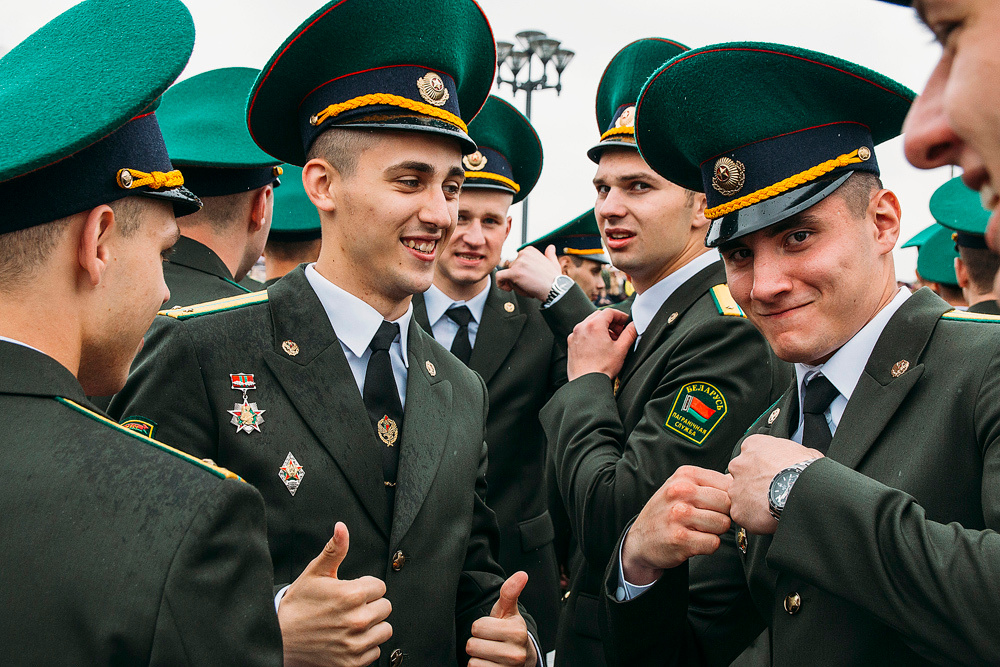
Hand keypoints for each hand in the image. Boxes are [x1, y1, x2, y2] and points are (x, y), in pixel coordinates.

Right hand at [278, 522, 392, 666]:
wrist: (279, 639)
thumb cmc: (297, 605)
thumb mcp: (314, 573)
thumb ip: (334, 550)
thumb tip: (342, 527)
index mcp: (351, 595)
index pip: (381, 586)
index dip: (366, 587)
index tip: (352, 591)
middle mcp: (357, 620)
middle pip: (386, 607)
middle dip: (371, 605)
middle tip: (350, 607)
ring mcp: (355, 644)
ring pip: (384, 630)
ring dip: (372, 626)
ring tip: (351, 623)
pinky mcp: (352, 663)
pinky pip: (375, 652)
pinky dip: (365, 646)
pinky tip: (348, 639)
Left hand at [467, 571, 537, 666]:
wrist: (522, 658)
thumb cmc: (509, 631)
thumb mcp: (508, 611)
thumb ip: (510, 592)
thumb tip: (522, 574)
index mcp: (517, 631)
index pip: (477, 627)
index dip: (480, 626)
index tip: (492, 629)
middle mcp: (516, 654)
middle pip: (473, 645)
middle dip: (477, 642)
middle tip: (489, 642)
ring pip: (473, 661)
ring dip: (477, 657)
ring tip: (490, 654)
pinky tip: (489, 664)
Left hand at [495, 245, 561, 300]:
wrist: (555, 289)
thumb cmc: (555, 279)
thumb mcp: (553, 262)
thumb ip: (549, 254)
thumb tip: (550, 248)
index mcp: (529, 250)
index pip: (516, 262)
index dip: (520, 271)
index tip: (528, 278)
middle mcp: (522, 254)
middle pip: (511, 268)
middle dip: (517, 278)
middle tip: (530, 285)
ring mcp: (518, 263)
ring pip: (507, 275)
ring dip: (514, 284)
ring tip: (528, 288)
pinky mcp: (514, 273)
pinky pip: (499, 277)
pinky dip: (500, 284)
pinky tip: (508, 288)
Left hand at [566, 308, 636, 380]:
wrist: (586, 383)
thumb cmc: (602, 368)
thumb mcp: (621, 349)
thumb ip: (630, 334)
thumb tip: (634, 326)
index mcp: (594, 325)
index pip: (610, 312)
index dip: (620, 316)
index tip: (626, 323)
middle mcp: (582, 327)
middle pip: (599, 316)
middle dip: (611, 322)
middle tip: (620, 332)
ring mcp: (574, 335)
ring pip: (590, 324)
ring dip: (602, 328)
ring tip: (611, 341)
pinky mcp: (571, 344)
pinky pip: (582, 333)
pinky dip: (592, 335)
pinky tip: (599, 347)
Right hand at [621, 466, 731, 585]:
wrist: (640, 539)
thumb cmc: (666, 512)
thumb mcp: (682, 487)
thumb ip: (709, 484)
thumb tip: (740, 484)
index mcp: (685, 475)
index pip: (727, 484)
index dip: (728, 499)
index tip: (716, 506)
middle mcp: (680, 491)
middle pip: (728, 504)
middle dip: (723, 515)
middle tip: (707, 519)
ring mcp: (679, 515)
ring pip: (723, 524)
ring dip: (715, 531)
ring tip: (698, 530)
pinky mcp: (680, 539)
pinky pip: (713, 543)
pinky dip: (708, 546)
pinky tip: (694, 541)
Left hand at [728, 435, 822, 534]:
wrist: (805, 492)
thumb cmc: (806, 471)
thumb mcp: (802, 450)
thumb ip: (788, 453)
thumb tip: (797, 459)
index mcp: (753, 445)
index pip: (750, 454)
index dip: (761, 466)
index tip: (770, 474)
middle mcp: (739, 464)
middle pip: (741, 474)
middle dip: (753, 483)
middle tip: (770, 491)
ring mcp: (736, 487)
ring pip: (738, 495)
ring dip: (750, 501)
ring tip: (771, 506)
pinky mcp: (737, 510)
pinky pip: (742, 516)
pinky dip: (753, 519)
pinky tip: (768, 519)